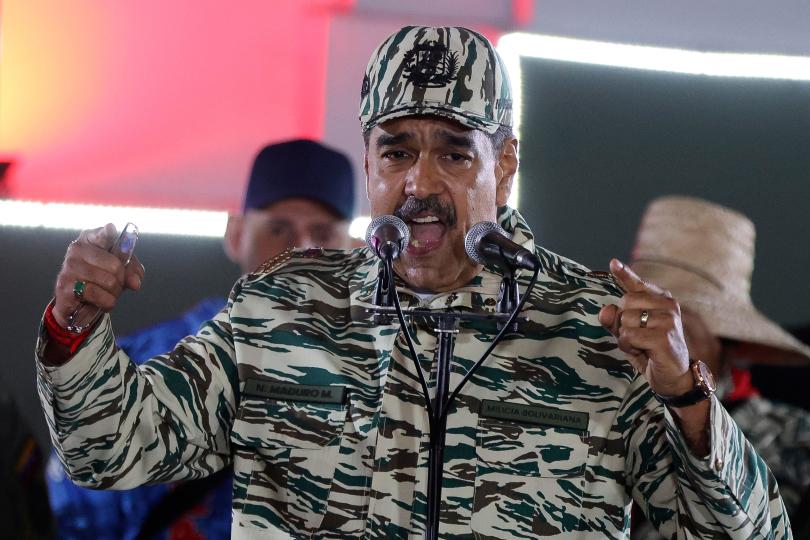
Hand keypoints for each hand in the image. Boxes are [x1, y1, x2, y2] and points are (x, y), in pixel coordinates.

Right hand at [52, 224, 144, 328]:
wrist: (76, 303)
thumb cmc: (100, 280)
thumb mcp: (120, 271)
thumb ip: (132, 270)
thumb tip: (135, 282)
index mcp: (90, 239)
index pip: (101, 234)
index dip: (107, 233)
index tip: (110, 230)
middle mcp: (77, 250)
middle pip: (116, 266)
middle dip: (121, 281)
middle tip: (114, 285)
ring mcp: (69, 267)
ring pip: (109, 281)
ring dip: (114, 293)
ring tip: (106, 294)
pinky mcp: (65, 287)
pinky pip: (97, 294)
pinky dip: (106, 302)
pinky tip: (100, 302)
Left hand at [598, 258, 692, 397]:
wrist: (675, 379)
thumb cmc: (651, 352)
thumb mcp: (630, 333)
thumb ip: (616, 320)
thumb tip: (605, 310)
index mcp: (661, 300)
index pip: (637, 284)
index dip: (624, 274)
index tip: (613, 263)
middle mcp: (667, 306)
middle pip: (624, 303)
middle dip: (621, 323)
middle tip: (637, 338)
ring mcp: (668, 320)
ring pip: (625, 320)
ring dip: (626, 338)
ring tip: (642, 346)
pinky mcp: (664, 336)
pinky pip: (629, 336)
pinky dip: (629, 347)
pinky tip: (645, 353)